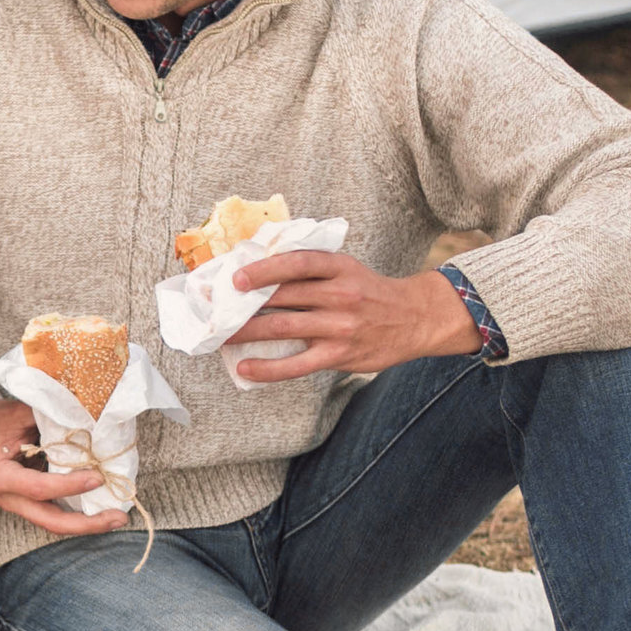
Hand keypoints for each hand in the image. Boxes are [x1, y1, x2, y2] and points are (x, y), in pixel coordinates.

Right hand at [0, 398, 127, 536]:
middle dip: (87, 524)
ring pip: (55, 524)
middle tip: (118, 517)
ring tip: (117, 517)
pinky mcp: (30, 504)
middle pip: (51, 522)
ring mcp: (19, 505)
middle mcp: (9, 499)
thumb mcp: (16, 415)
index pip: (40, 488)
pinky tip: (102, 508)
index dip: (70, 485)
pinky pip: (56, 514)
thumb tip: (86, 418)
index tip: (98, 476)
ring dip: (87, 524)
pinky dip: (79, 513)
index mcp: (1, 477)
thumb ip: (48, 418)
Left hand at [229, 255, 479, 382]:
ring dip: (247, 332)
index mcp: (339, 267)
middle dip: (245, 304)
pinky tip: (245, 367)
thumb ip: (311, 268)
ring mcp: (340, 326)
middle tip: (215, 309)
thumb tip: (260, 266)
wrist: (415, 318)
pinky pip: (296, 364)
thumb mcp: (347, 268)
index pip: (297, 263)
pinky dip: (267, 368)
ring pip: (283, 328)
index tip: (237, 278)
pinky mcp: (339, 354)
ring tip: (220, 336)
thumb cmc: (370, 292)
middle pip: (283, 297)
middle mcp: (340, 294)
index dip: (265, 269)